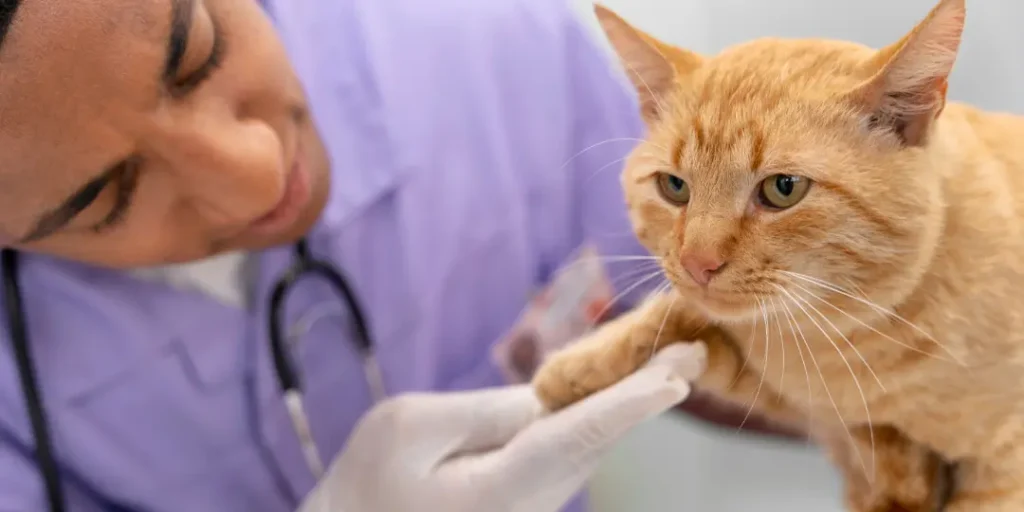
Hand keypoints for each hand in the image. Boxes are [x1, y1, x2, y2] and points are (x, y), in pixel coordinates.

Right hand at [297, 342, 705, 511]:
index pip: (574, 439)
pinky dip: (599, 415)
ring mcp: (531, 505)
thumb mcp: (408, 428)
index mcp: (500, 491)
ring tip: (673, 358)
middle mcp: (530, 505)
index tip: (676, 379)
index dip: (627, 404)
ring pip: (586, 445)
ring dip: (628, 400)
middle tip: (693, 351)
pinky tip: (625, 387)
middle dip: (645, 393)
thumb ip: (483, 412)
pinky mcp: (527, 497)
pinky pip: (568, 450)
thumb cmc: (369, 484)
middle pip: (594, 440)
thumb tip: (546, 401)